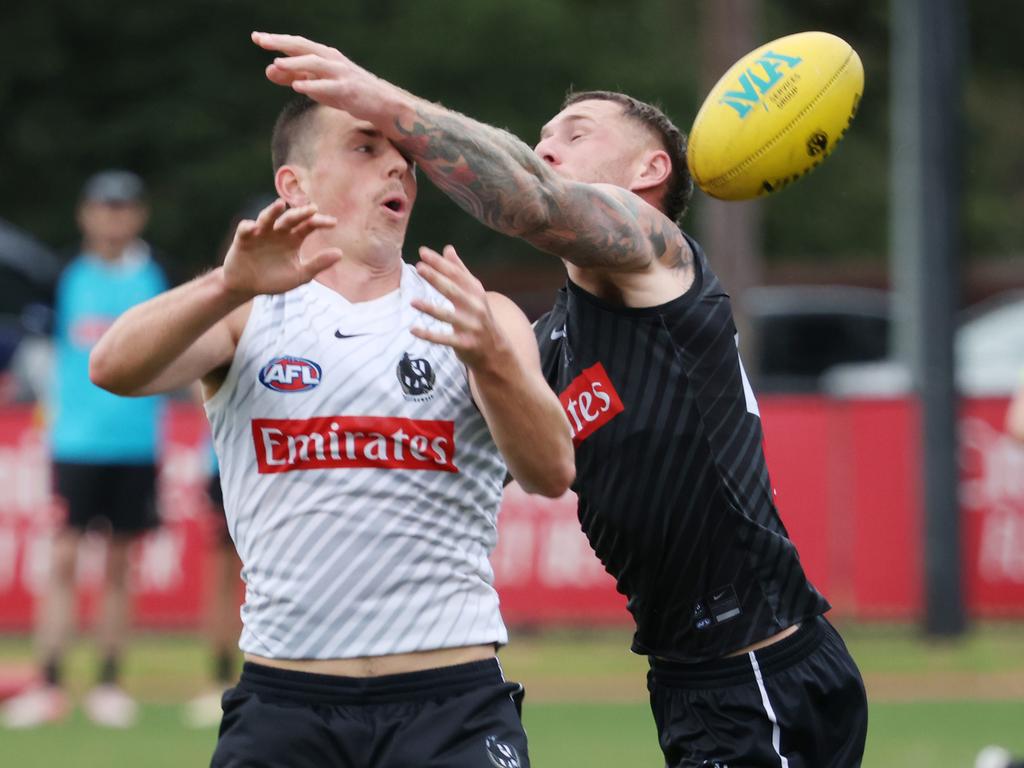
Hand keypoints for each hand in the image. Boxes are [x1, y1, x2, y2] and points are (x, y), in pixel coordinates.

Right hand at [221, 199, 341, 297]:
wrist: (247, 287)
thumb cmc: (274, 279)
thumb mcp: (299, 275)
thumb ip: (318, 264)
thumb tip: (340, 253)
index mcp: (294, 239)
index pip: (309, 225)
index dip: (320, 222)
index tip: (333, 223)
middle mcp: (278, 232)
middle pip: (290, 218)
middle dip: (300, 213)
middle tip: (312, 209)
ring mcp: (261, 233)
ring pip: (267, 218)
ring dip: (272, 211)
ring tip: (280, 204)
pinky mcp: (243, 239)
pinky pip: (245, 229)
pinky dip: (248, 227)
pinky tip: (253, 227)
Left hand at [251, 31, 393, 119]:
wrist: (380, 103)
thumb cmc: (346, 91)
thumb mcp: (317, 83)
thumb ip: (294, 76)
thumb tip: (269, 70)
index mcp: (323, 55)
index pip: (296, 44)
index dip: (276, 40)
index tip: (256, 37)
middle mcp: (331, 59)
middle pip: (303, 46)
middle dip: (282, 42)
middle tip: (261, 40)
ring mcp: (341, 73)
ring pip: (315, 63)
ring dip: (295, 62)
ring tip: (276, 62)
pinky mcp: (348, 89)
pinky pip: (328, 86)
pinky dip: (312, 85)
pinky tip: (297, 86)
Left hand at [410, 245, 506, 369]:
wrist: (494, 349)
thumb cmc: (478, 316)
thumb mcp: (473, 293)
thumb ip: (460, 271)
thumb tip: (448, 249)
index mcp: (476, 292)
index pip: (456, 274)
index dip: (440, 263)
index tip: (423, 252)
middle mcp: (475, 307)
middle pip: (453, 291)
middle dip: (436, 278)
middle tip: (419, 267)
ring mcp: (471, 326)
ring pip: (448, 316)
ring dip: (430, 308)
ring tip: (412, 301)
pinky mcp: (465, 344)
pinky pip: (444, 339)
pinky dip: (428, 335)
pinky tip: (413, 330)